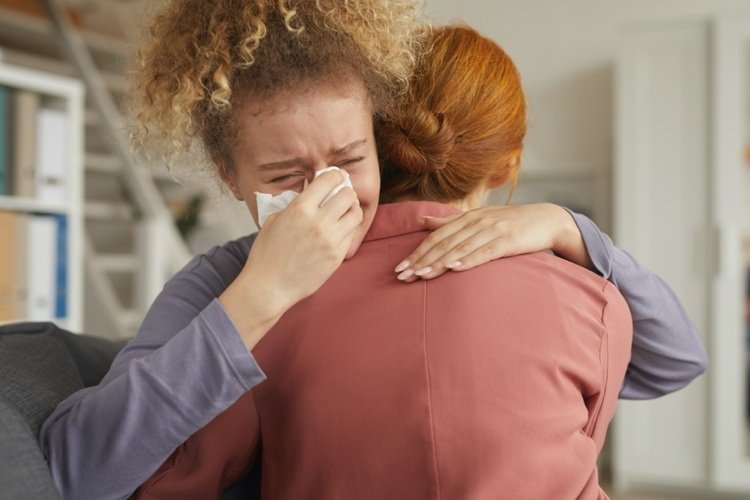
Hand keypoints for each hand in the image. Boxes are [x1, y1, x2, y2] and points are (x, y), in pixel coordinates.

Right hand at [221, 170, 361, 347]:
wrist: (269, 286)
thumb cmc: (267, 254)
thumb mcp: (275, 220)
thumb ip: (294, 204)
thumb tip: (310, 193)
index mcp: (301, 208)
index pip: (330, 180)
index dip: (335, 176)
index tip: (334, 179)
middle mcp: (319, 222)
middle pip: (348, 195)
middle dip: (345, 193)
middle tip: (339, 197)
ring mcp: (331, 240)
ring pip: (356, 214)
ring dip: (351, 210)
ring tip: (343, 213)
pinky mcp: (337, 256)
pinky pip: (351, 235)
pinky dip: (347, 229)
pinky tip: (337, 231)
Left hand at [393, 202, 592, 281]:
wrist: (548, 219)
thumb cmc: (510, 222)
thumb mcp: (479, 219)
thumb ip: (450, 222)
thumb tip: (422, 221)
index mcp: (468, 218)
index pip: (437, 236)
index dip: (417, 252)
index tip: (400, 267)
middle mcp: (477, 222)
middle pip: (444, 243)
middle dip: (421, 260)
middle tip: (402, 276)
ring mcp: (493, 230)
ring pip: (460, 248)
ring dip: (439, 262)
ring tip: (421, 275)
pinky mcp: (508, 241)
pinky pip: (485, 252)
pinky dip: (468, 260)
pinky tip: (454, 268)